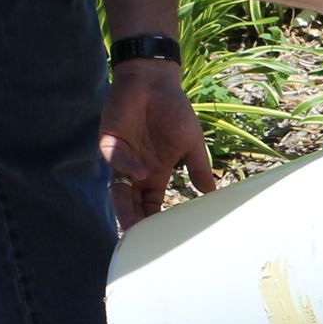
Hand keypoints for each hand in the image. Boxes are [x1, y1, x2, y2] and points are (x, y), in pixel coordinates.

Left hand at [98, 60, 217, 229]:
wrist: (155, 81)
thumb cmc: (173, 110)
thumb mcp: (191, 142)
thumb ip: (198, 167)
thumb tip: (212, 193)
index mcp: (155, 172)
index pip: (151, 203)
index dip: (153, 219)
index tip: (159, 239)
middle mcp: (136, 169)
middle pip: (131, 201)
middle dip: (134, 220)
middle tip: (140, 241)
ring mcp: (122, 156)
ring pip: (118, 187)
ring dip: (123, 205)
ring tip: (131, 224)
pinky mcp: (110, 141)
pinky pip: (115, 159)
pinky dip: (127, 167)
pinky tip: (141, 173)